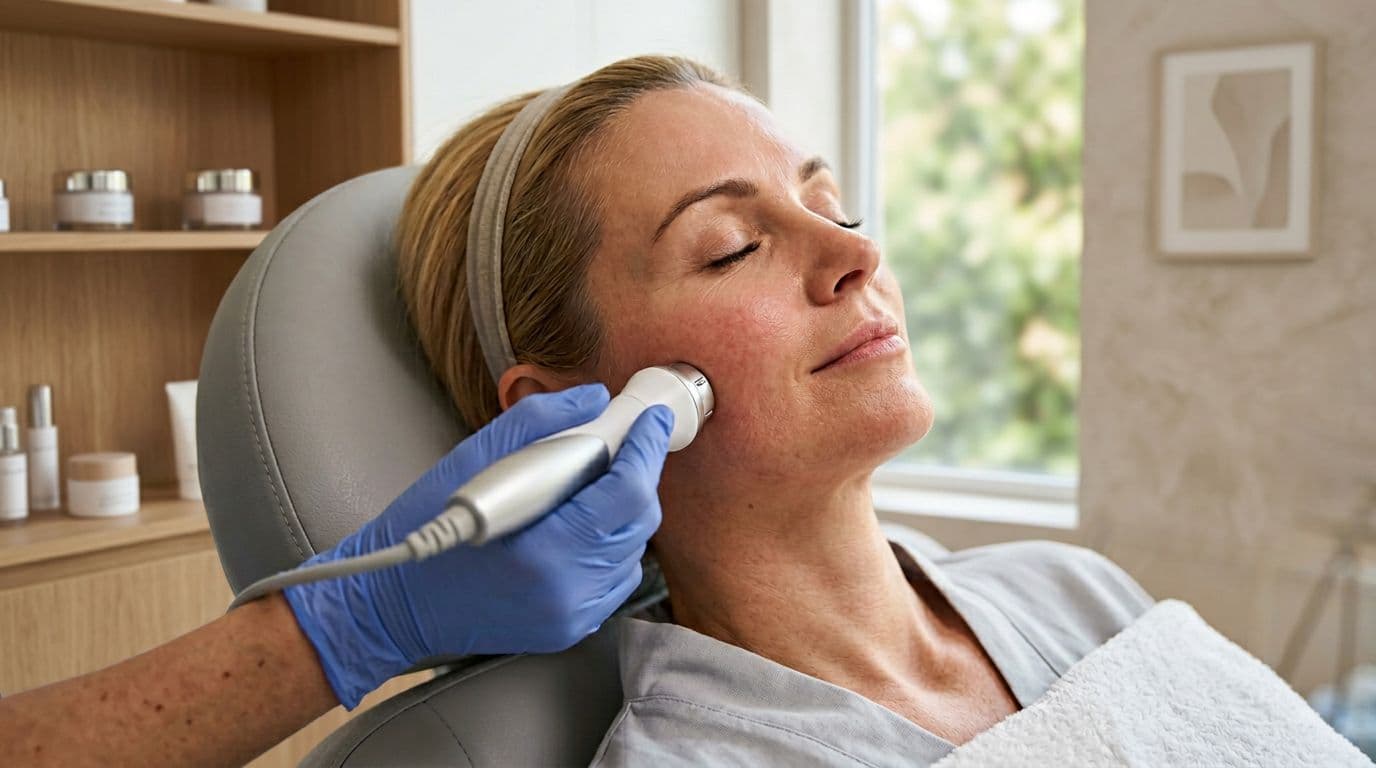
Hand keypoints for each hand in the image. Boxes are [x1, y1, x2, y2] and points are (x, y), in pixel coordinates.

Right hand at [282, 384, 673, 707]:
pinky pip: (615, 579)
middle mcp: (568, 591)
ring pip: (633, 551)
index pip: (626, 493)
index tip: (650, 420)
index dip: (646, 449)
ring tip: (594, 485)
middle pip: (638, 522)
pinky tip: (580, 525)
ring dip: (625, 512)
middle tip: (624, 443)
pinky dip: (610, 546)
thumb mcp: (474, 458)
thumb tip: (593, 399)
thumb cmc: (424, 524)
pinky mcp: (570, 629)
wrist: (395, 600)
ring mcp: (572, 616)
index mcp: (545, 549)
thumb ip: (540, 422)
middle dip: (638, 475)